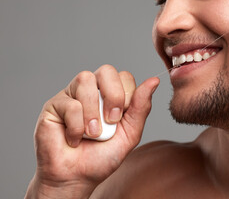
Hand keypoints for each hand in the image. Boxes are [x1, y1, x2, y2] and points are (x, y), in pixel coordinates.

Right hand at [27, 65, 158, 197]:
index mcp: (111, 94)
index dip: (127, 94)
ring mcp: (71, 95)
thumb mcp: (130, 133)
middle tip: (111, 121)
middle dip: (114, 96)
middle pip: (106, 71)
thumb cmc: (102, 156)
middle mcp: (92, 90)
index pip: (124, 76)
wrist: (77, 177)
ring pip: (85, 80)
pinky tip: (74, 139)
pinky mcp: (54, 105)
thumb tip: (154, 81)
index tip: (121, 118)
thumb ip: (141, 107)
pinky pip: (70, 103)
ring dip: (93, 112)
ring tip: (92, 134)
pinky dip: (76, 126)